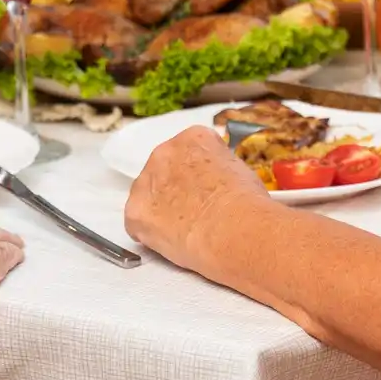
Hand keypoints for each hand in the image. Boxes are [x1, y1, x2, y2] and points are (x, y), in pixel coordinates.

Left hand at [124, 127, 271, 274]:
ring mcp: (145, 181)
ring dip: (160, 209)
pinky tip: (171, 241)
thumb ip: (219, 169)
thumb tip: (218, 184)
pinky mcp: (135, 211)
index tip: (206, 189)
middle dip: (175, 189)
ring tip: (183, 229)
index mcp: (193, 139)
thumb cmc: (246, 204)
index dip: (198, 175)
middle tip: (193, 211)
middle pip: (163, 170)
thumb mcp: (241, 171)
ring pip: (147, 195)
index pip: (189, 152)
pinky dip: (149, 234)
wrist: (234, 229)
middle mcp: (165, 152)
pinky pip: (136, 223)